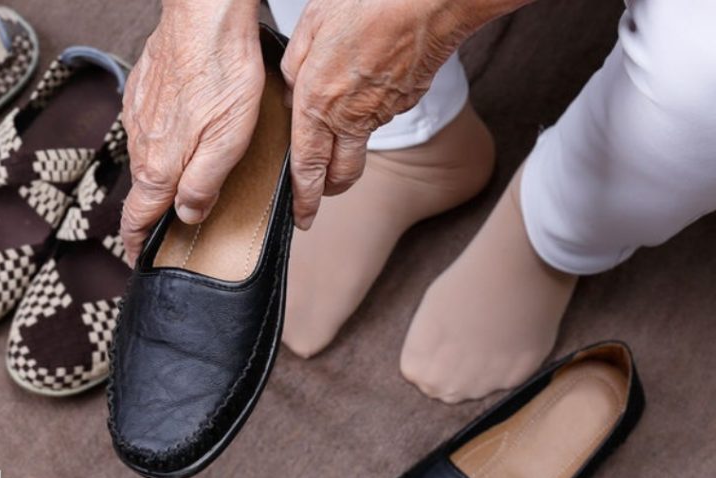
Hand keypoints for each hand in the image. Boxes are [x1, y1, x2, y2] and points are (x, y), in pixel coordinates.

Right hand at [120, 0, 262, 263]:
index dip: (138, 245)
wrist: (203, 18)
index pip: (137, 219)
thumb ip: (203, 186)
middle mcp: (141, 143)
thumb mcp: (226, 144)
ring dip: (163, 172)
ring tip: (187, 177)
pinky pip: (149, 127)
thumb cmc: (222, 75)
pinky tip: (186, 131)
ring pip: (148, 157)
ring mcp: (138, 116)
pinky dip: (164, 139)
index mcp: (159, 166)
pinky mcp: (143, 91)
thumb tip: (189, 215)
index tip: (140, 260)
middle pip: (145, 190)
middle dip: (156, 211)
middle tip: (175, 223)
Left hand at [281, 0, 509, 228]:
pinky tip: (369, 81)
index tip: (302, 218)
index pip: (307, 168)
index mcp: (318, 104)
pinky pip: (384, 114)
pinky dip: (373, 109)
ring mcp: (384, 112)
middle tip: (320, 193)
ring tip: (341, 117)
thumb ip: (294, 66)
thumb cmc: (365, 4)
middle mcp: (351, 118)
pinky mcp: (407, 100)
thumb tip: (290, 91)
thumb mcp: (309, 27)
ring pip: (362, 143)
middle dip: (328, 190)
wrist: (425, 2)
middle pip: (341, 175)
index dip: (303, 198)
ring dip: (349, 142)